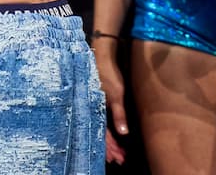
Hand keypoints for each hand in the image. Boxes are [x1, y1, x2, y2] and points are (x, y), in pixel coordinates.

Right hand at [93, 39, 128, 164]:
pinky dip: (107, 131)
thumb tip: (124, 133)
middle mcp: (91, 110)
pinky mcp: (96, 101)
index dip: (110, 148)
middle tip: (119, 159)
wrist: (101, 57)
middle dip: (109, 148)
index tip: (117, 158)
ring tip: (117, 152)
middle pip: (99, 134)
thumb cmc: (108, 75)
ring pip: (99, 128)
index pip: (102, 134)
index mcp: (94, 110)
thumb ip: (119, 114)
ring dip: (108, 141)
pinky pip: (100, 121)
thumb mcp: (116, 95)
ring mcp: (93, 106)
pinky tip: (113, 134)